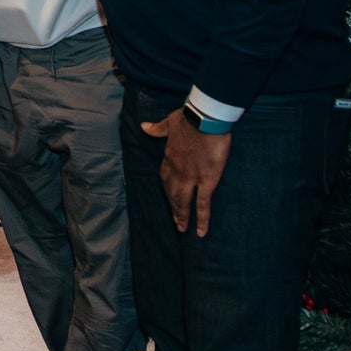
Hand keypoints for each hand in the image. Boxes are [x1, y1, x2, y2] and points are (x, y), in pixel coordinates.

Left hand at [144, 109, 232, 237]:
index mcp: (169, 157)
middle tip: (174, 220)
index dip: (166, 187)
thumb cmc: (188, 118)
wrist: (203, 119)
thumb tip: (144, 127)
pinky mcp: (206, 181)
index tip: (168, 194)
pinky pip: (203, 204)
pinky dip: (201, 219)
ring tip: (182, 228)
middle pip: (172, 193)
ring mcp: (191, 178)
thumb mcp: (169, 122)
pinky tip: (201, 231)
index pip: (165, 176)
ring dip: (181, 216)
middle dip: (173, 207)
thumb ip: (157, 128)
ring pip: (183, 201)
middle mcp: (177, 171)